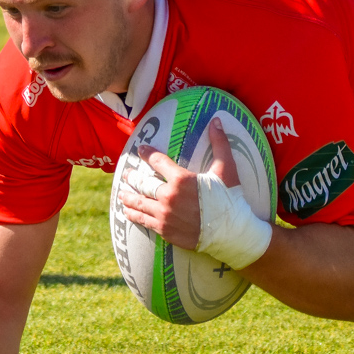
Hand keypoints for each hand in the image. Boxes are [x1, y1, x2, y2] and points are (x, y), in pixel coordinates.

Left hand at [118, 119, 239, 249]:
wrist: (232, 233)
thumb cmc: (230, 199)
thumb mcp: (227, 169)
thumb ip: (220, 143)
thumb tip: (216, 120)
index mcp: (182, 179)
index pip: (158, 161)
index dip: (148, 154)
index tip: (141, 149)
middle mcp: (169, 196)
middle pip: (144, 184)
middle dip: (133, 178)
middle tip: (127, 174)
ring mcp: (165, 215)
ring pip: (140, 203)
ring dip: (129, 197)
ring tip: (122, 194)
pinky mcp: (165, 230)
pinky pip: (144, 221)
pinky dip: (134, 215)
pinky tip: (128, 213)